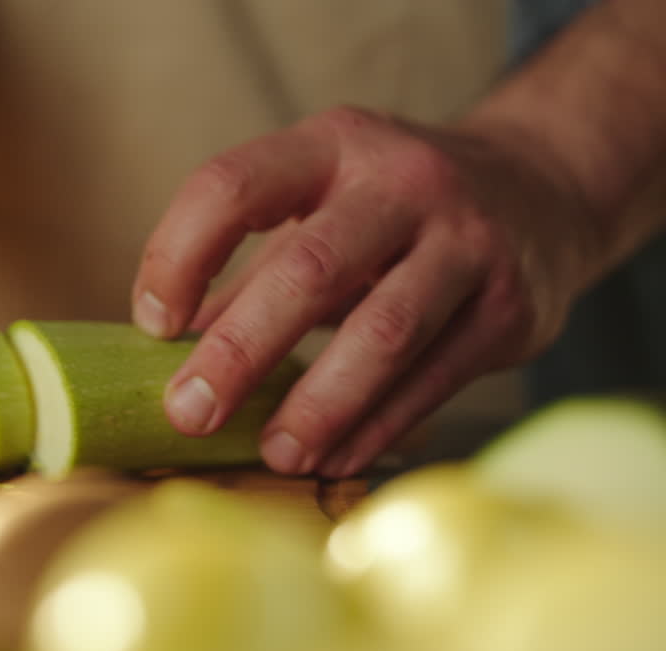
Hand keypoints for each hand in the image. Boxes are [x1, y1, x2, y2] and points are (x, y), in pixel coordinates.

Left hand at [132, 106, 604, 477]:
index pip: (232, 187)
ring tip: (273, 455)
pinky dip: (376, 427)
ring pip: (383, 333)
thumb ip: (251, 270)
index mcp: (331, 146)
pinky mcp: (510, 307)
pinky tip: (333, 459)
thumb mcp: (321, 205)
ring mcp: (467, 241)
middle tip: (190, 413)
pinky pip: (433, 379)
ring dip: (318, 405)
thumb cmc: (393, 209)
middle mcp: (403, 182)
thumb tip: (169, 353)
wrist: (541, 190)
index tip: (155, 325)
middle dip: (240, 350)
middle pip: (308, 269)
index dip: (179, 255)